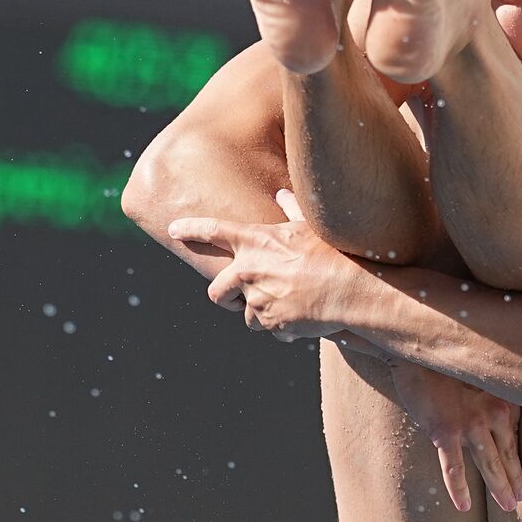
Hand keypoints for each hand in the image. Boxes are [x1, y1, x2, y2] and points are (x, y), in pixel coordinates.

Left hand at [167, 190, 357, 340]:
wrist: (347, 288)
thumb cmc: (333, 252)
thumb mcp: (310, 225)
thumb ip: (291, 209)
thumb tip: (282, 192)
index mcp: (255, 241)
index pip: (212, 230)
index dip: (191, 229)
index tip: (174, 230)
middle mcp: (248, 270)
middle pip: (217, 291)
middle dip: (225, 298)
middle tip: (238, 299)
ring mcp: (256, 299)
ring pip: (245, 315)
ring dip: (261, 313)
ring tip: (288, 305)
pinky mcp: (269, 323)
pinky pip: (269, 329)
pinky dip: (281, 327)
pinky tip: (302, 318)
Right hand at [387, 359, 521, 512]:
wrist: (415, 353)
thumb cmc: (444, 364)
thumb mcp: (474, 379)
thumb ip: (486, 398)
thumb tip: (493, 419)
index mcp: (501, 399)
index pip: (513, 438)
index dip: (518, 460)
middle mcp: (492, 412)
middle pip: (506, 454)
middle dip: (514, 479)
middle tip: (520, 500)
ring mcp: (469, 423)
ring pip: (489, 464)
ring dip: (500, 487)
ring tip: (508, 507)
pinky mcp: (445, 431)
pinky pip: (454, 467)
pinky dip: (459, 488)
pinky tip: (464, 505)